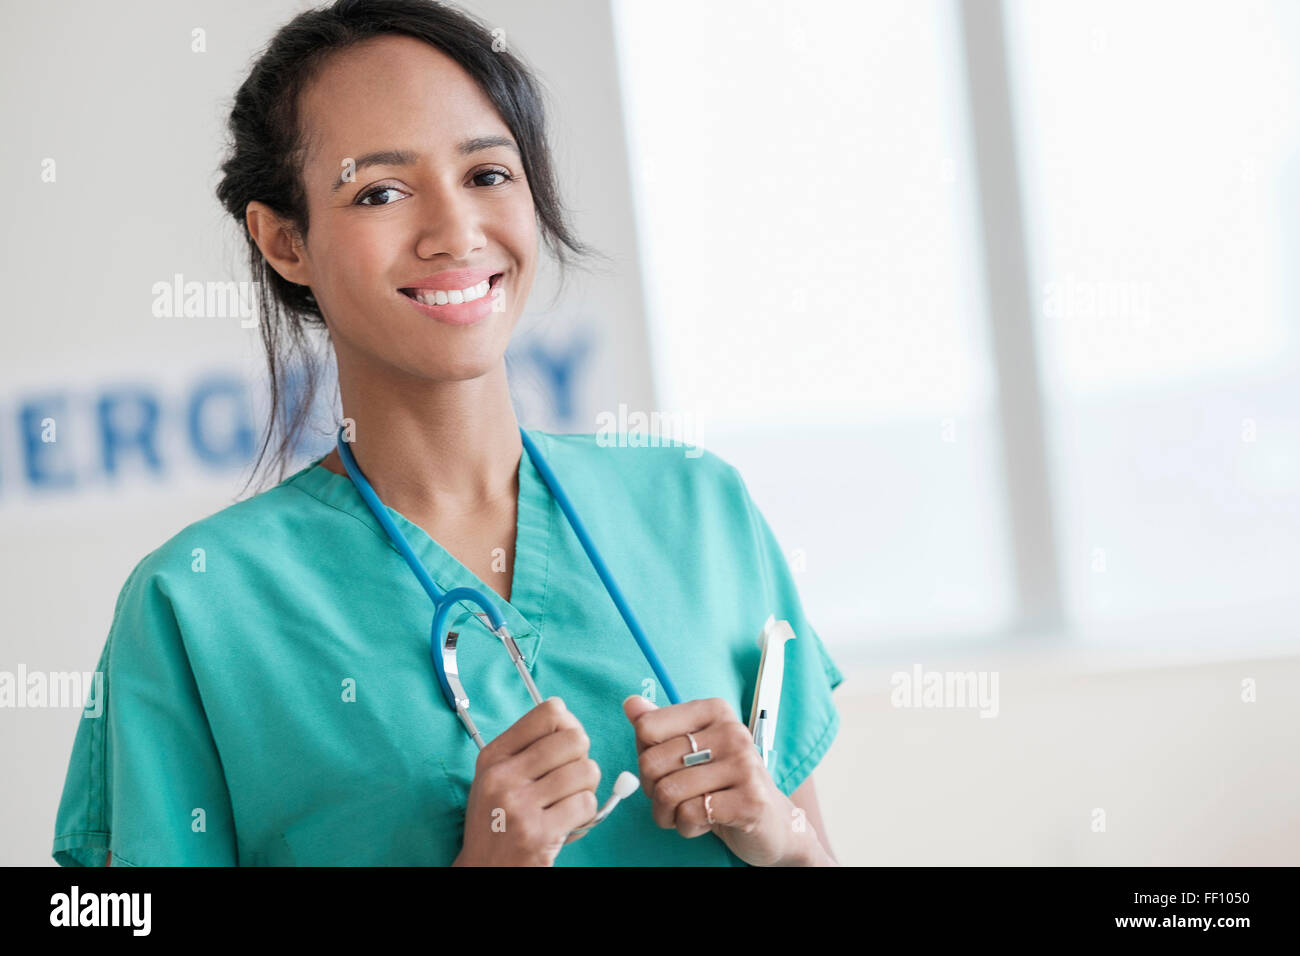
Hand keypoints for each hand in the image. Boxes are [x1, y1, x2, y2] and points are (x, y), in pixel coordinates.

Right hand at [453, 697, 599, 865]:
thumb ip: (529, 749)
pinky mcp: (538, 834)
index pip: (549, 713)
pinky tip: (568, 821)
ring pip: (586, 771)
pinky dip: (585, 813)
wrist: (483, 870)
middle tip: (571, 778)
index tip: (567, 745)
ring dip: (587, 787)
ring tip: (569, 801)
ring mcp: (519, 806)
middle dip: (582, 758)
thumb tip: (574, 725)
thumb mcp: (497, 777)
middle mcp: (502, 777)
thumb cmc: (498, 821)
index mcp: (494, 756)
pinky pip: (587, 804)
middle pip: (574, 739)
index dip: (570, 725)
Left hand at [622, 695, 802, 866]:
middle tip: (673, 798)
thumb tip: (630, 703)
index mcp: (715, 711)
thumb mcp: (690, 750)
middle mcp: (732, 732)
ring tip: (686, 812)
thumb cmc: (723, 783)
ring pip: (668, 792)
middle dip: (653, 791)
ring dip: (667, 814)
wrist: (771, 822)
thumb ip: (659, 727)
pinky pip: (690, 814)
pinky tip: (705, 822)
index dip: (645, 756)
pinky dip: (687, 827)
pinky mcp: (750, 800)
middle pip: (653, 762)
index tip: (665, 767)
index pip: (648, 727)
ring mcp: (744, 765)